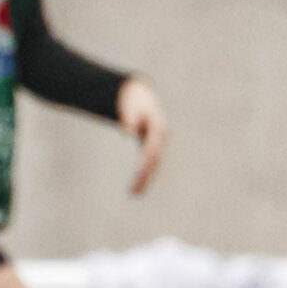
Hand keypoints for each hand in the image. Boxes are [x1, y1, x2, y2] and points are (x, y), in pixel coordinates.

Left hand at [117, 78, 167, 195]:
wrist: (140, 93)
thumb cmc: (134, 100)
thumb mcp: (130, 106)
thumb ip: (128, 118)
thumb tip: (125, 133)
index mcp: (159, 129)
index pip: (152, 151)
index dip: (145, 165)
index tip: (137, 177)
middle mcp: (161, 137)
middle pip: (154, 161)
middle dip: (145, 177)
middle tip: (134, 193)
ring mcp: (158, 141)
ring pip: (153, 164)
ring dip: (145, 178)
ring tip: (135, 194)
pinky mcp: (151, 144)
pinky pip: (149, 161)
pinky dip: (144, 172)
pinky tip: (137, 185)